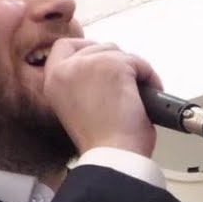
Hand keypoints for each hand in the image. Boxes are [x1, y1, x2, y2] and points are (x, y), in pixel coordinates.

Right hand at [41, 38, 162, 156]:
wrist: (113, 155)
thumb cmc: (101, 143)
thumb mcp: (77, 107)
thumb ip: (82, 85)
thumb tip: (104, 74)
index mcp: (53, 81)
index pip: (63, 47)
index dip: (85, 50)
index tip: (101, 62)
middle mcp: (65, 68)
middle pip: (95, 46)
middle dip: (114, 61)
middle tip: (125, 83)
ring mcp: (89, 64)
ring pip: (118, 52)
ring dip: (132, 70)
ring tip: (136, 94)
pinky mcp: (114, 65)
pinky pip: (139, 62)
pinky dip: (149, 77)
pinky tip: (149, 95)